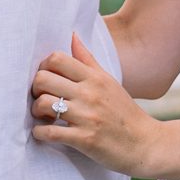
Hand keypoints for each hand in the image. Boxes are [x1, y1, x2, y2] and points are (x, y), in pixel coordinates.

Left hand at [32, 33, 162, 177]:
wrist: (145, 143)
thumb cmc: (124, 112)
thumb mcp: (108, 81)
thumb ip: (87, 60)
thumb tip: (72, 35)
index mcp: (94, 78)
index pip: (57, 59)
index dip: (43, 67)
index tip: (46, 79)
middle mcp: (90, 94)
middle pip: (43, 79)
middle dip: (35, 89)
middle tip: (41, 97)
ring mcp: (87, 117)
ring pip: (43, 104)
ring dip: (36, 112)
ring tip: (44, 116)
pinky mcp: (85, 139)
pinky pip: (49, 132)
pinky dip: (40, 133)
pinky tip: (44, 133)